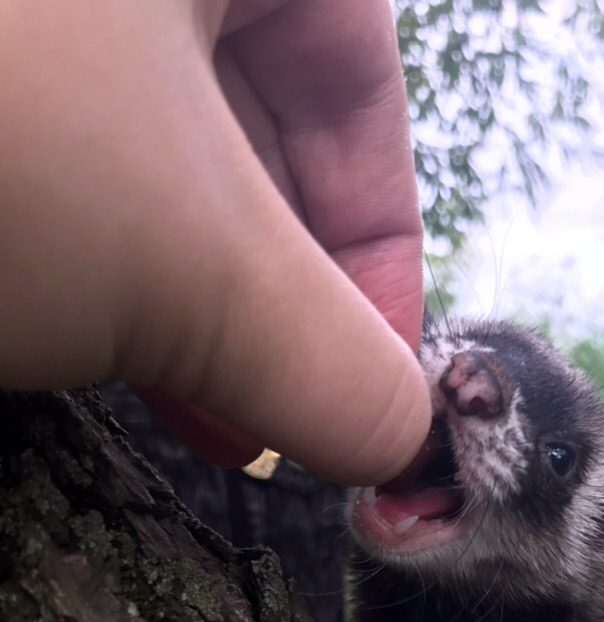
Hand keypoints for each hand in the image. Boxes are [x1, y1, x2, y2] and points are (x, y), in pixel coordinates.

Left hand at [0, 0, 430, 482]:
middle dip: (283, 295)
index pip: (353, 76)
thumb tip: (402, 438)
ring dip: (198, 308)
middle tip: (294, 411)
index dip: (382, 239)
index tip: (377, 371)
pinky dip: (109, 280)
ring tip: (218, 422)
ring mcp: (40, 25)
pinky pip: (69, 175)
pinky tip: (131, 375)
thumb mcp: (191, 269)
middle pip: (259, 128)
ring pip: (157, 160)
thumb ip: (332, 365)